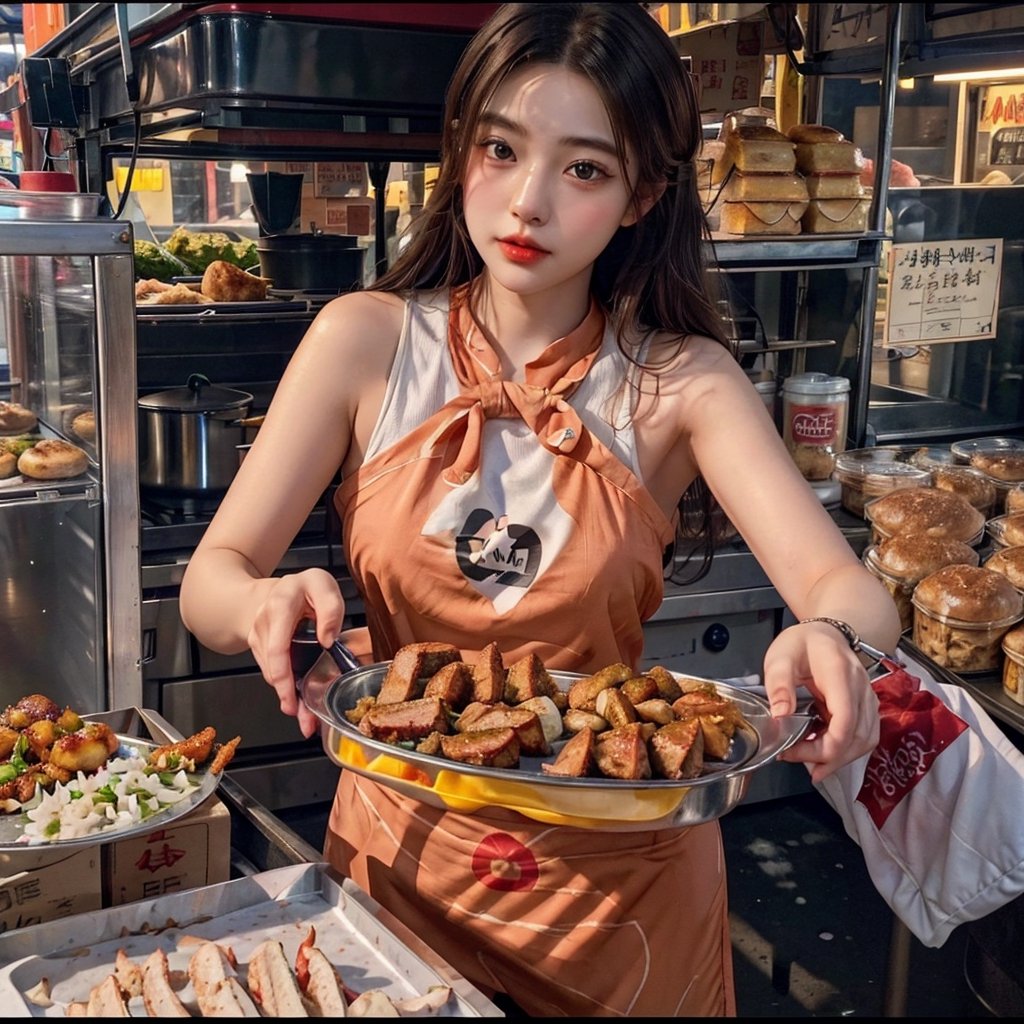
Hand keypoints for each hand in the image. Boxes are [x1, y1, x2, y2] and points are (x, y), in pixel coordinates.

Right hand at [246, 568, 345, 737]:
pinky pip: (273, 673)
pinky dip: (286, 690)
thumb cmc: (305, 588)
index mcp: (280, 606)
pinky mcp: (260, 650)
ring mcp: (258, 638)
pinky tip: (301, 706)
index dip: (283, 675)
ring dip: (289, 699)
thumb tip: (327, 640)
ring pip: (272, 675)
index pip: (276, 647)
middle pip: (273, 667)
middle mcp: (263, 624)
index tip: (293, 697)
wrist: (278, 590)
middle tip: (305, 721)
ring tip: (308, 720)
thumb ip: (330, 608)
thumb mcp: (323, 585)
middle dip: (288, 696)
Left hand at [763, 621, 879, 782]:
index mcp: (840, 674)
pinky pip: (865, 735)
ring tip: (810, 764)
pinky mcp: (867, 706)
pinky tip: (824, 751)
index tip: (795, 752)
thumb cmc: (801, 644)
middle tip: (795, 759)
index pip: (845, 720)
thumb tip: (780, 715)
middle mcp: (861, 688)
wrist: (825, 633)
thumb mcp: (780, 657)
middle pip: (858, 737)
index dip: (825, 746)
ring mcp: (868, 698)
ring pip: (866, 740)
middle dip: (828, 758)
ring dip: (840, 758)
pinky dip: (847, 749)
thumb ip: (779, 683)